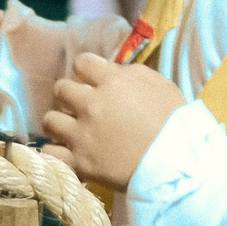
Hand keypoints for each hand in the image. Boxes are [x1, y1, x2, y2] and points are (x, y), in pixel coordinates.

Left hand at [41, 53, 183, 188]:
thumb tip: (111, 73)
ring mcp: (82, 134)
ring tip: (70, 130)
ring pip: (49, 120)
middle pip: (60, 89)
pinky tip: (65, 152)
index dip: (85, 70)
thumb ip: (129, 74)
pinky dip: (56, 152)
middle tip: (79, 106)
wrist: (177, 163)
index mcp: (111, 81)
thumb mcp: (158, 84)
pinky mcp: (79, 162)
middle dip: (68, 95)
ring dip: (59, 123)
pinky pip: (50, 153)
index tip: (91, 80)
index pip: (81, 62)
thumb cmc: (174, 122)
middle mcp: (91, 104)